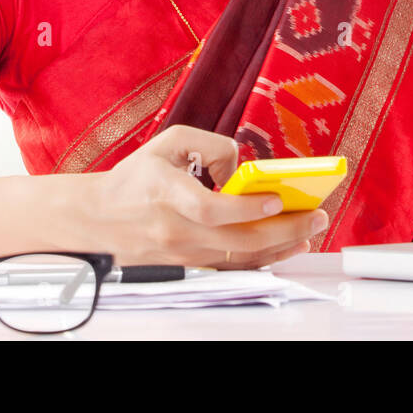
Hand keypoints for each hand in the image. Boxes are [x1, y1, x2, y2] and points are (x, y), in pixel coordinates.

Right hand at [85, 125, 326, 269]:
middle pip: (236, 242)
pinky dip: (261, 261)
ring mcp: (181, 255)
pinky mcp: (186, 268)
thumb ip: (210, 144)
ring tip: (308, 232)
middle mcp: (175, 230)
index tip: (277, 199)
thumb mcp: (167, 143)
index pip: (210, 209)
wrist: (97, 219)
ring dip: (279, 247)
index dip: (247, 208)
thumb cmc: (134, 179)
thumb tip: (242, 167)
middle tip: (315, 217)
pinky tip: (282, 248)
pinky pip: (230, 269)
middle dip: (283, 231)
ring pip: (239, 260)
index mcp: (166, 194)